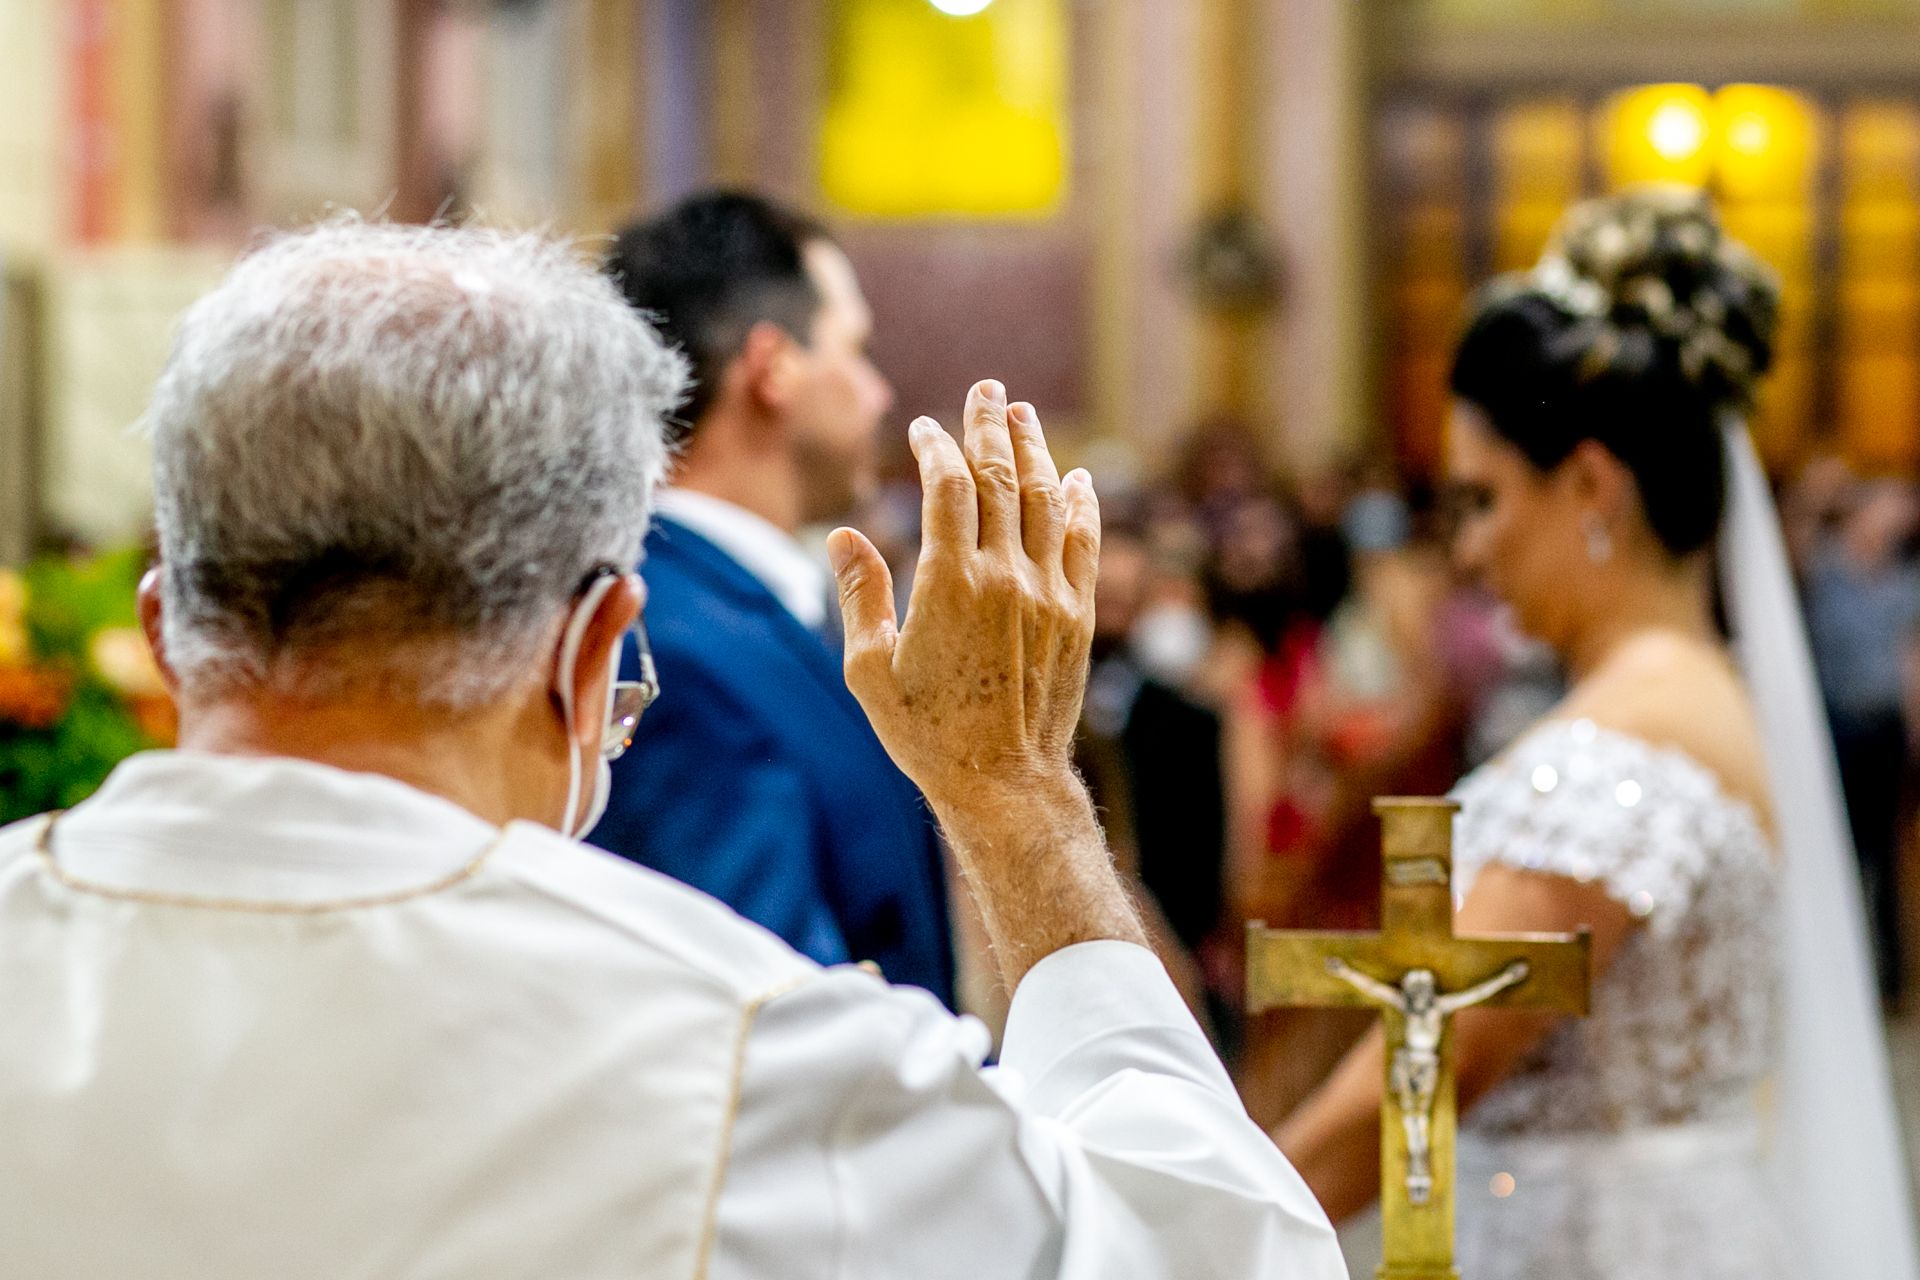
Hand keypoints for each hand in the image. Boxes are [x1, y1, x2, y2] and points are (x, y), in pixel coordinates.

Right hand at [828, 380, 1099, 821]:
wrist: (1004, 782)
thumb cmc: (927, 734)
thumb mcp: (871, 669)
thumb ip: (860, 594)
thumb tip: (842, 533)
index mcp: (949, 584)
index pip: (948, 487)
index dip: (935, 447)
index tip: (923, 429)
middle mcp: (1005, 577)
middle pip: (1001, 478)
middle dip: (990, 426)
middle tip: (986, 390)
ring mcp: (1048, 594)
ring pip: (1047, 500)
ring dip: (1035, 451)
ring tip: (1023, 416)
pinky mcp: (1078, 616)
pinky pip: (1084, 543)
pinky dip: (1081, 504)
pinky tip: (1077, 479)